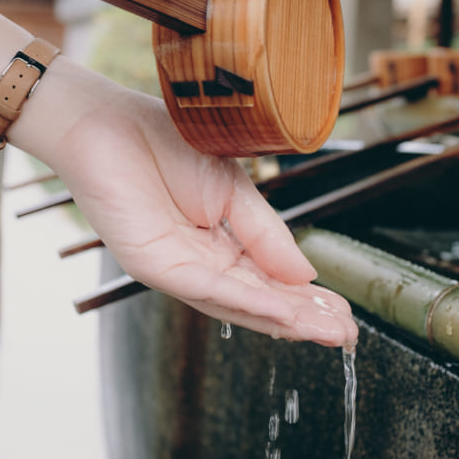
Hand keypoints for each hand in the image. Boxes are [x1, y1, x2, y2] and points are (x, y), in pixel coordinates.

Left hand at [0, 0, 356, 346]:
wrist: (110, 122)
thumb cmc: (165, 146)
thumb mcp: (234, 191)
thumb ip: (267, 235)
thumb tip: (306, 276)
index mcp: (219, 248)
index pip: (269, 284)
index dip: (308, 301)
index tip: (346, 315)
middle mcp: (198, 268)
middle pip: (258, 304)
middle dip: (305, 320)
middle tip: (348, 336)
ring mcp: (176, 271)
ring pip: (238, 305)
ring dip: (285, 320)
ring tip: (328, 331)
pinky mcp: (153, 266)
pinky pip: (208, 289)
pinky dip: (249, 301)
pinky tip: (284, 311)